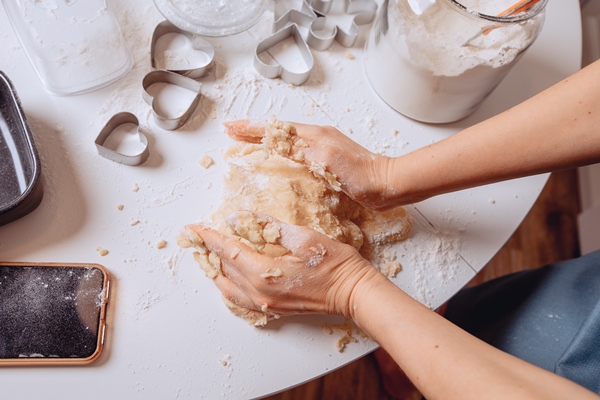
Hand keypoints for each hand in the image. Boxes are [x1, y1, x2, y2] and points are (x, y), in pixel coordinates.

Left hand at [187, 212, 383, 317]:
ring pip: (228, 287)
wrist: (353, 293)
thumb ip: (270, 227)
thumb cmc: (335, 264)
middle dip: (208, 252)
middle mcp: (260, 292)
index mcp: (265, 273)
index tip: (194, 228)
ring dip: (216, 270)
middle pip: (223, 270)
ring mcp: (266, 304)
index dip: (210, 237)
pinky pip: (240, 298)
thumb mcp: (305, 238)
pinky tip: (229, 277)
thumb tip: (240, 218)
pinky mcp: (273, 308)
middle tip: (195, 238)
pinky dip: (228, 285)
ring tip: (208, 255)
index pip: (228, 251)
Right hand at [224, 120, 398, 209]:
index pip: (276, 129)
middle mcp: (317, 138)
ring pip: (286, 139)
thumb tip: (277, 140)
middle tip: (231, 131)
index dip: (252, 129)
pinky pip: (296, 152)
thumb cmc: (360, 174)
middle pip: (278, 131)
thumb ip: (301, 149)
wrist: (386, 184)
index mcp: (314, 135)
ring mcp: (323, 149)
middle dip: (254, 131)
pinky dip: (280, 151)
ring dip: (265, 139)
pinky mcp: (328, 162)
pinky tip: (276, 157)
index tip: (230, 127)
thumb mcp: (326, 158)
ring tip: (246, 141)